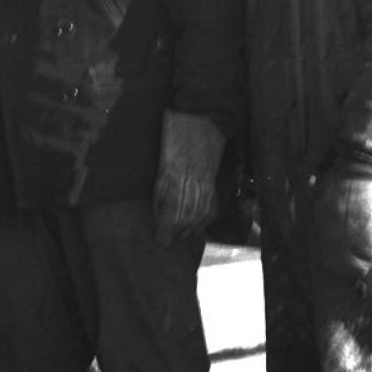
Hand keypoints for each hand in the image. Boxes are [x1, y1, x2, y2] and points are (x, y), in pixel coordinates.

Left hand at [152, 112, 226, 247]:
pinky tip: (198, 228)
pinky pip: (211, 208)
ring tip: (182, 238)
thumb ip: (160, 195)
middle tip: (170, 242)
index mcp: (173, 180)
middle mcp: (190, 185)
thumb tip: (158, 217)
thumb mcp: (160, 170)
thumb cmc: (173, 147)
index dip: (166, 231)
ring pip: (199, 216)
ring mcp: (204, 185)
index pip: (170, 214)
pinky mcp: (213, 185)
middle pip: (185, 219)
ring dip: (190, 230)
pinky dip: (204, 221)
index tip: (161, 242)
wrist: (198, 128)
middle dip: (177, 234)